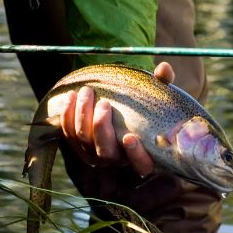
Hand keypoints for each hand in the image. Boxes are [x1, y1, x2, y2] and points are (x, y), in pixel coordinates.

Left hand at [60, 62, 175, 176]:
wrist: (119, 111)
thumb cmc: (144, 108)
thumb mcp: (157, 96)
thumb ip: (163, 84)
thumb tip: (164, 67)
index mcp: (143, 155)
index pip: (142, 166)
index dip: (136, 155)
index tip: (130, 137)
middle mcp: (117, 160)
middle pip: (106, 152)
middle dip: (101, 128)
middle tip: (104, 103)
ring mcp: (96, 156)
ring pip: (84, 141)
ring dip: (83, 116)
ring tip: (87, 91)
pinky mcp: (78, 147)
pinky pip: (68, 134)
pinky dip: (68, 115)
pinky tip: (71, 96)